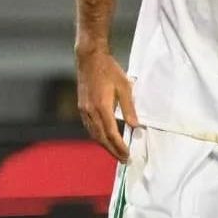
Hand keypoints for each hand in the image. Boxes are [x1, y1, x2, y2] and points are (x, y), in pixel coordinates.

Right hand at [76, 48, 138, 162]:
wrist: (90, 58)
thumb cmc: (109, 69)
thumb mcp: (125, 86)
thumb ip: (129, 107)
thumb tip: (135, 125)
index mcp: (102, 107)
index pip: (111, 133)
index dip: (119, 146)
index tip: (127, 155)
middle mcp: (90, 111)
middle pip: (101, 137)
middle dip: (112, 150)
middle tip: (124, 159)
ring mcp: (84, 109)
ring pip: (93, 133)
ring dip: (104, 145)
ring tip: (115, 152)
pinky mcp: (81, 106)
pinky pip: (88, 127)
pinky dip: (96, 136)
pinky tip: (102, 138)